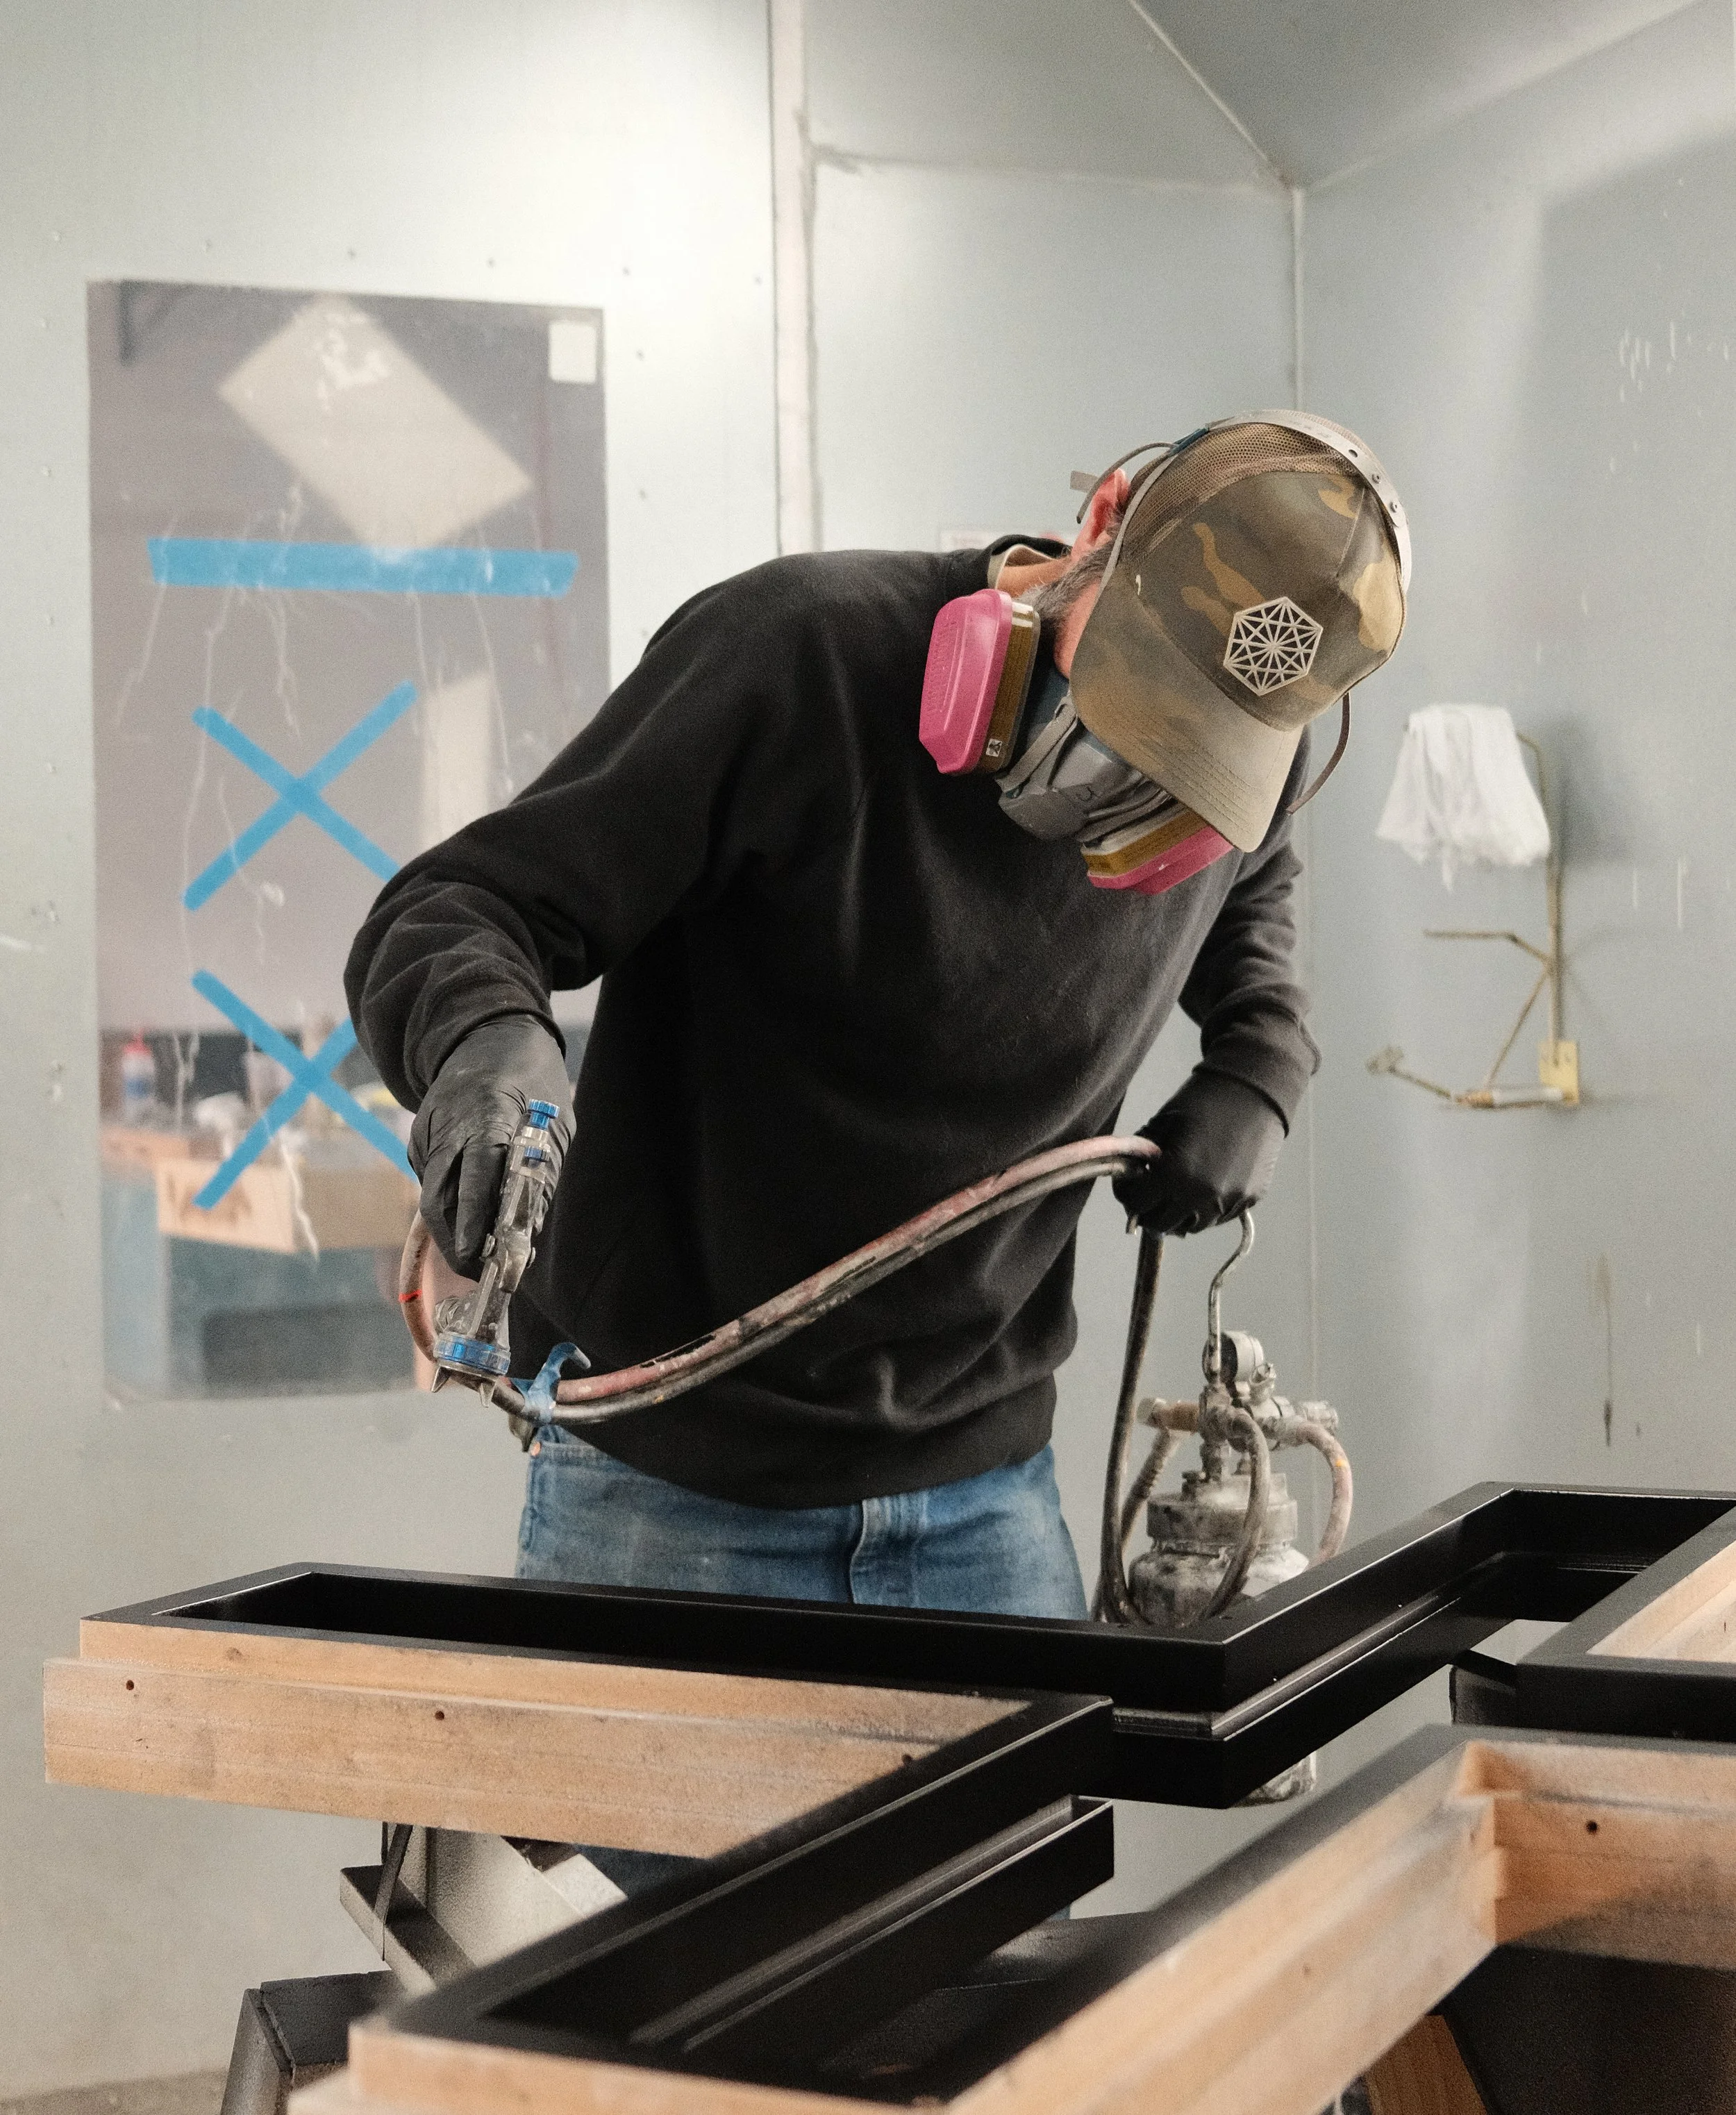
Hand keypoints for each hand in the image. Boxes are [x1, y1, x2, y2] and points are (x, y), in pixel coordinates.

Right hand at [409, 1017, 573, 1273]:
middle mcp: (448, 1126)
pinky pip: (432, 1180)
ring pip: (433, 1195)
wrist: (488, 1032)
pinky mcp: (419, 1137)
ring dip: (454, 1229)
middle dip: (457, 1243)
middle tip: (481, 1272)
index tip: (480, 1260)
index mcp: (488, 1118)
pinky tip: (472, 1212)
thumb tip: (527, 1237)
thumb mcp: (556, 1128)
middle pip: (440, 1199)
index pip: (475, 1180)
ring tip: (481, 1253)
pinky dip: (450, 1203)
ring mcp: (428, 1131)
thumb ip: (541, 1180)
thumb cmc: (535, 1083)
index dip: (475, 1225)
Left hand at [1112, 1070, 1286, 1236]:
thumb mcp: (1160, 1124)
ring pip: (1191, 1226)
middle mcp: (1202, 1196)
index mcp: (1175, 1175)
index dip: (1127, 1194)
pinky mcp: (1249, 1199)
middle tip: (1147, 1194)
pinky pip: (1218, 1217)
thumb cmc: (1203, 1101)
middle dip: (1148, 1209)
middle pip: (1162, 1224)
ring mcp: (1229, 1201)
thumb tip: (1130, 1177)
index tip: (1128, 1185)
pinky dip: (1204, 1208)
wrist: (1254, 1090)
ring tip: (1174, 1193)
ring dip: (1177, 1214)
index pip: (1137, 1205)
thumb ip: (1141, 1155)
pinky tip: (1201, 1186)